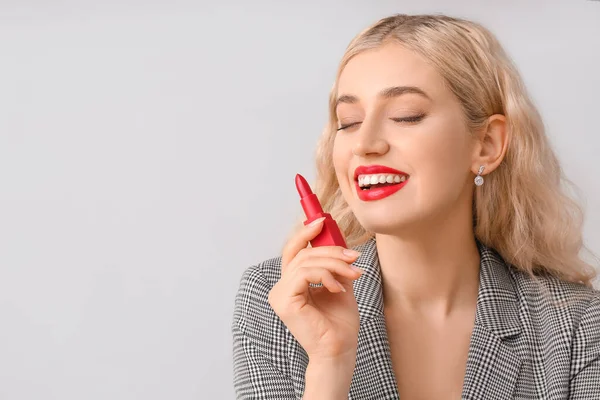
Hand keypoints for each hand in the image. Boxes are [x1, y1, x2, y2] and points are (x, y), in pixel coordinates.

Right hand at [268, 217, 361, 361]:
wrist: (340, 351)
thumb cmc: (339, 324)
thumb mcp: (339, 285)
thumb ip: (333, 265)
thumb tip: (337, 240)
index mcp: (291, 285)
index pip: (293, 251)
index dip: (305, 233)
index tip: (323, 221)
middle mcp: (281, 288)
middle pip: (302, 253)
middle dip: (330, 250)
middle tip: (353, 256)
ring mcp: (280, 294)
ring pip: (306, 261)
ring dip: (334, 263)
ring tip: (354, 273)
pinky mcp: (284, 301)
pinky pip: (305, 274)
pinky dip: (326, 275)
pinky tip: (338, 288)